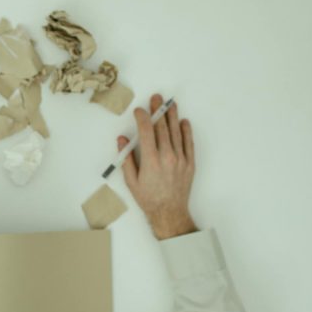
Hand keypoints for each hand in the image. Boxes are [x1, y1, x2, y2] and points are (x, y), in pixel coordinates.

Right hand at [117, 93, 196, 239]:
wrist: (169, 212)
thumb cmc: (148, 198)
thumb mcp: (131, 181)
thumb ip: (126, 158)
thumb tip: (122, 140)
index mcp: (151, 161)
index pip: (146, 132)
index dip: (142, 118)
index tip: (139, 111)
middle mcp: (167, 157)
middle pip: (162, 128)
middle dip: (158, 111)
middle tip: (156, 98)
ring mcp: (180, 159)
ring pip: (176, 132)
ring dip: (172, 116)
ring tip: (170, 104)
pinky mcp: (189, 163)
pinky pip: (188, 143)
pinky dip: (186, 131)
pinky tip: (183, 121)